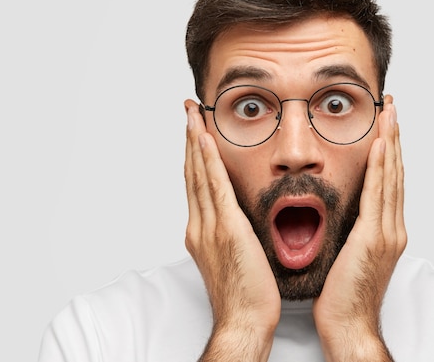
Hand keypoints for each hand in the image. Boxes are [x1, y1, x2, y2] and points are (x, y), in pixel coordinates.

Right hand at [184, 100, 280, 360]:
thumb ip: (233, 234)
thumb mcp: (235, 257)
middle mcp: (199, 225)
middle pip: (191, 173)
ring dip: (196, 141)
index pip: (195, 184)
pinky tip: (206, 139)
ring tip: (193, 114)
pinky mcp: (225, 229)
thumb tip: (240, 220)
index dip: (194, 155)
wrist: (244, 321)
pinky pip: (214, 187)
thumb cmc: (245, 296)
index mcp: (202, 232)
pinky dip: (207, 161)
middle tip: (188, 111)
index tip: (196, 132)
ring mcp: (209, 227)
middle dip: (190, 139)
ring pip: (199, 174)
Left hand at [312, 96, 405, 360]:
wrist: (349, 325)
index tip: (385, 124)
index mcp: (385, 231)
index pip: (389, 180)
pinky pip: (378, 194)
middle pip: (395, 171)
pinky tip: (380, 144)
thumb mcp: (349, 254)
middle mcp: (392, 227)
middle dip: (394, 136)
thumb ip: (352, 230)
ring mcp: (387, 232)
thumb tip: (343, 214)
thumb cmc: (344, 295)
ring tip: (389, 113)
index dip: (389, 150)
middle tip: (392, 106)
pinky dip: (381, 167)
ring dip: (390, 142)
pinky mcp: (375, 238)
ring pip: (390, 176)